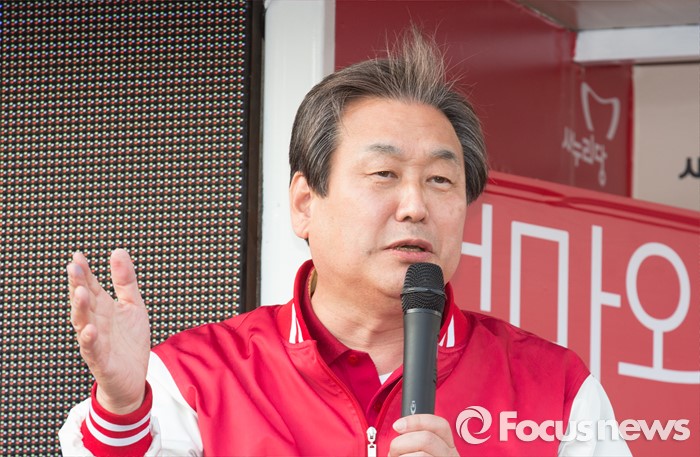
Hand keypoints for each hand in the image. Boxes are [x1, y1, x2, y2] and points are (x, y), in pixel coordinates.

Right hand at [68, 249, 150, 414]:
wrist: (134, 377)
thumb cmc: (130, 341)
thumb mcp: (133, 305)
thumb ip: (125, 281)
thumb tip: (118, 251)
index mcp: (102, 308)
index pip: (90, 286)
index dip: (84, 272)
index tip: (78, 255)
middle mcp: (94, 323)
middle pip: (83, 302)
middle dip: (78, 285)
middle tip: (74, 267)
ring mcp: (95, 341)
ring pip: (83, 323)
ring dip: (80, 308)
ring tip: (81, 292)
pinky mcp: (101, 361)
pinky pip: (92, 349)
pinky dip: (89, 339)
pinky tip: (89, 329)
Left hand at [389, 414, 458, 456]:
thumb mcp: (424, 449)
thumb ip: (417, 439)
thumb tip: (400, 427)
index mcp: (448, 446)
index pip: (440, 424)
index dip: (417, 420)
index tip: (397, 425)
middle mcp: (450, 455)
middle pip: (426, 438)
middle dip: (401, 443)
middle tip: (393, 451)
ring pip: (420, 455)